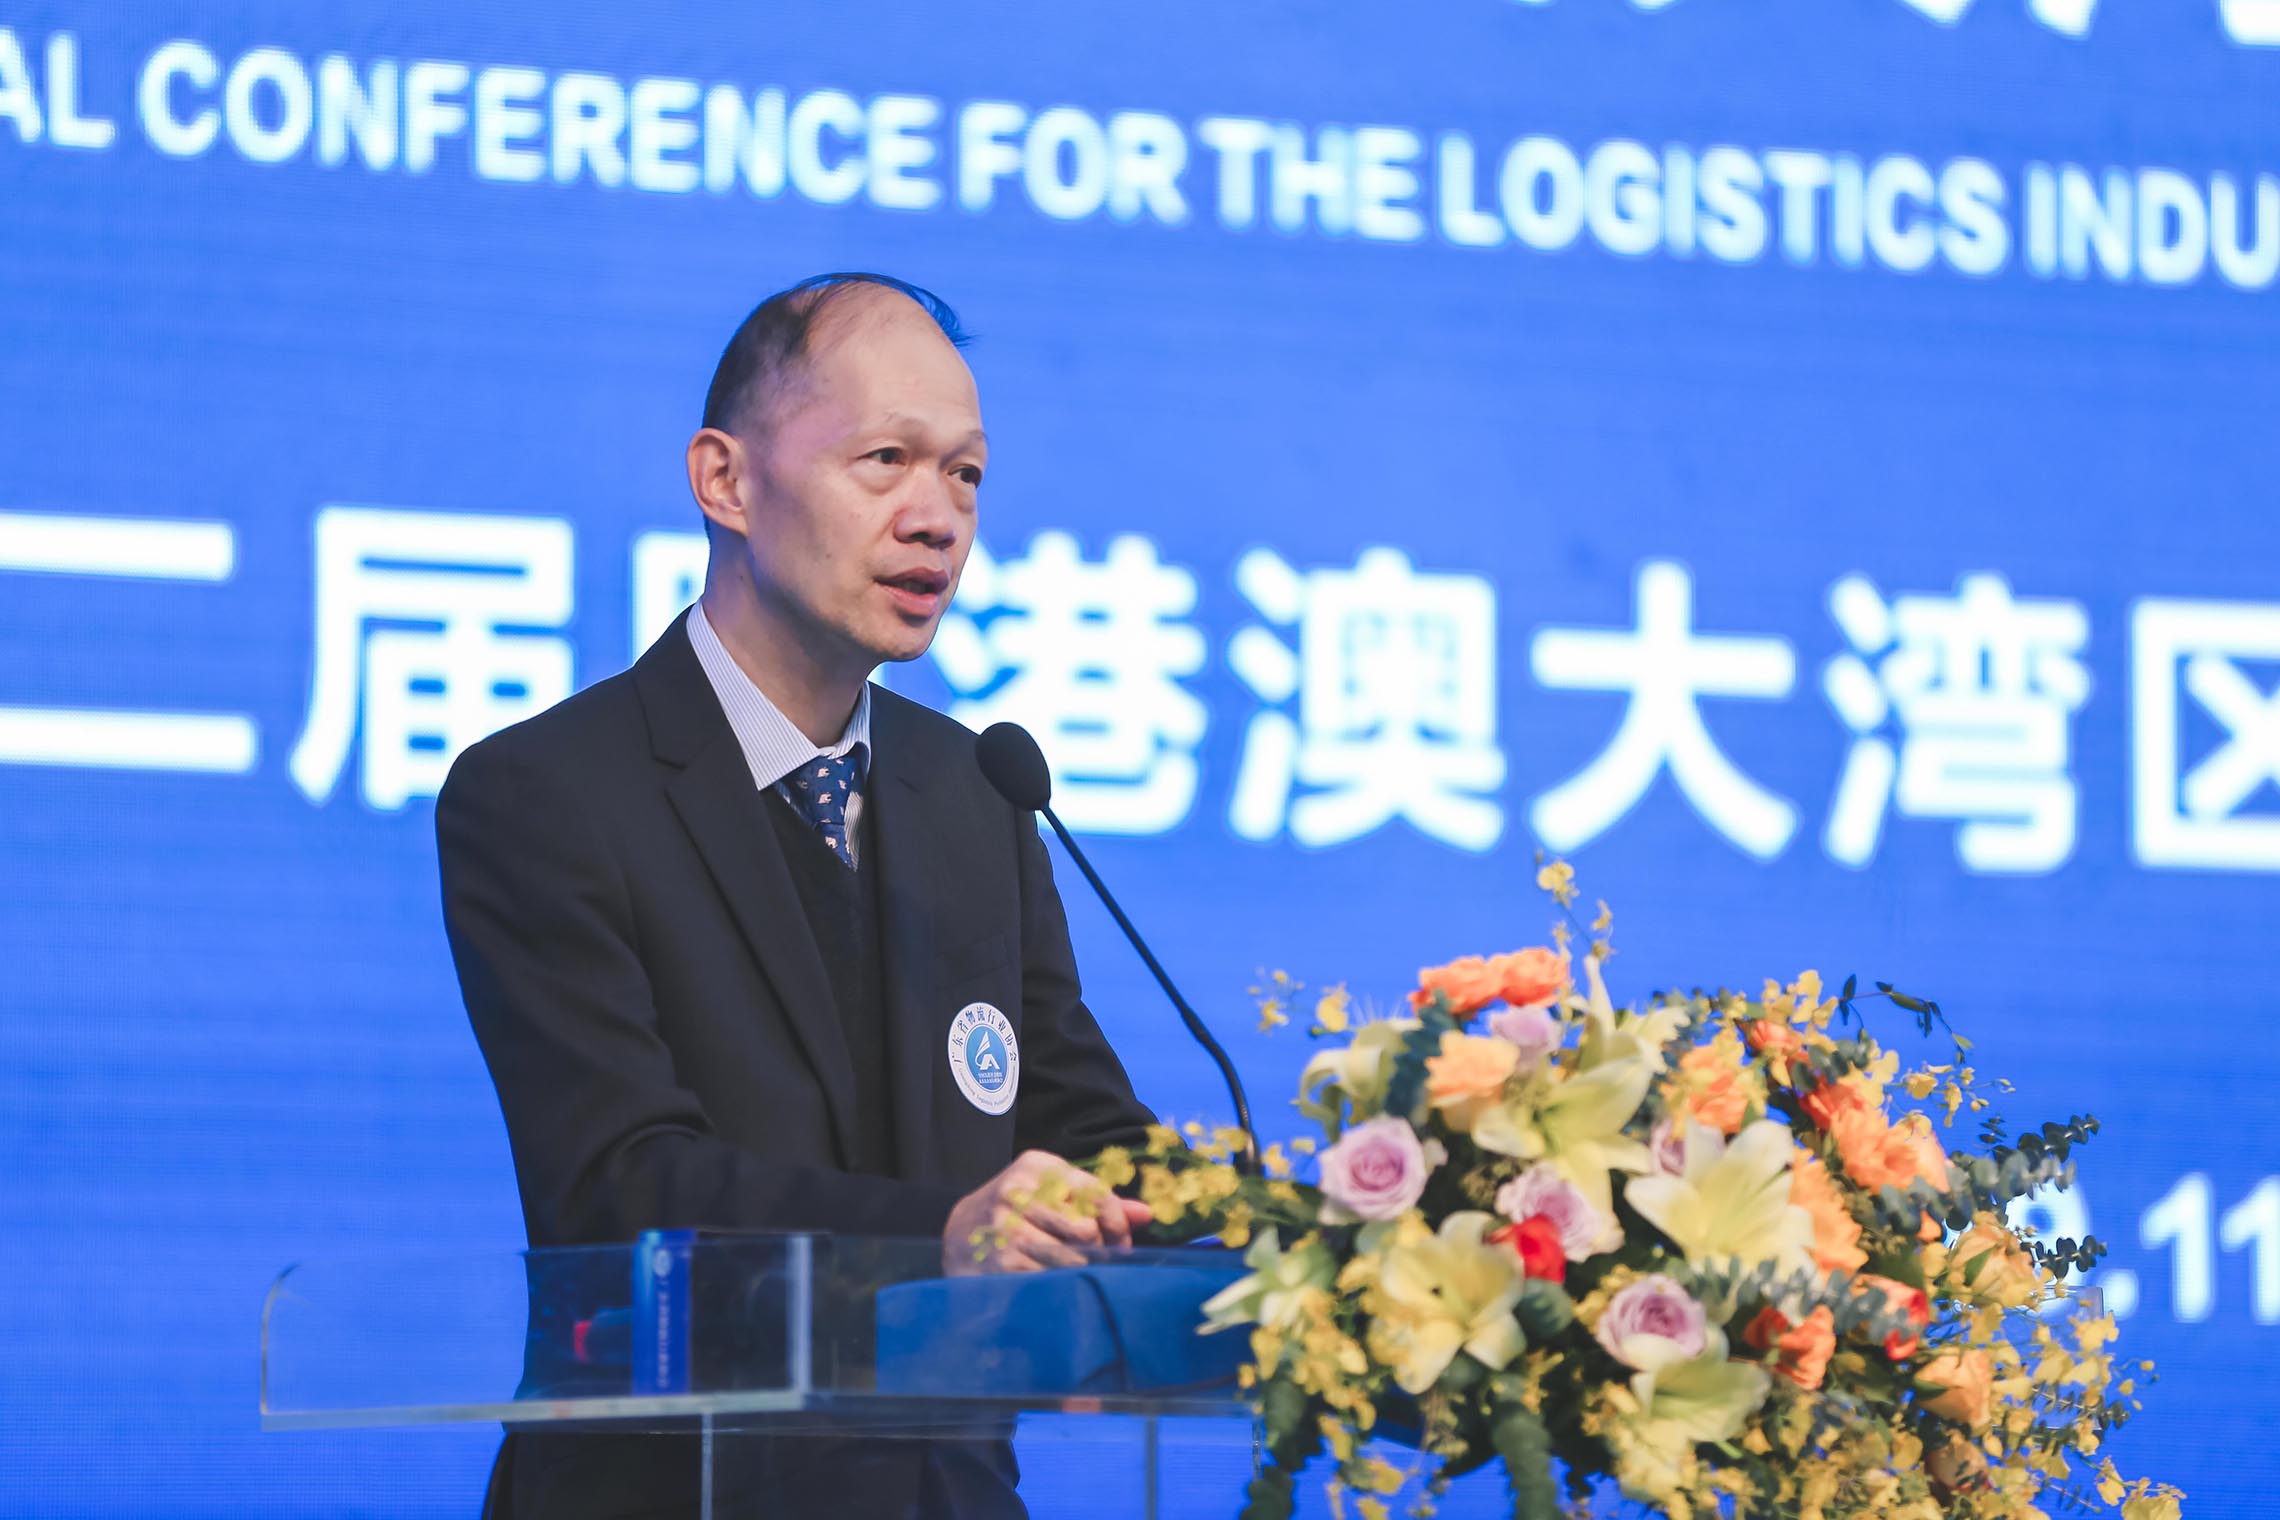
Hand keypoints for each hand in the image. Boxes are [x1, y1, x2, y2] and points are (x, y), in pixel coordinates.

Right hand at [942, 1148, 1154, 1275]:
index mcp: (1037, 1166)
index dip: (1118, 1223)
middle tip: (1102, 1264)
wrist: (957, 1235)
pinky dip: (1063, 1286)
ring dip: (1084, 1271)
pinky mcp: (1001, 1261)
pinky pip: (1051, 1279)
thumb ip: (1096, 1201)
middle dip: (1102, 1251)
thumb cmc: (1017, 1212)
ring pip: (1072, 1258)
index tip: (1121, 1243)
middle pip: (1087, 1230)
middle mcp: (1019, 1192)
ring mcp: (1007, 1228)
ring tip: (1081, 1275)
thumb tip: (1147, 1214)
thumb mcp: (1051, 1192)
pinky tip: (1059, 1286)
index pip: (1096, 1193)